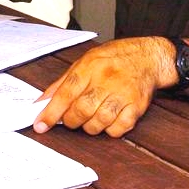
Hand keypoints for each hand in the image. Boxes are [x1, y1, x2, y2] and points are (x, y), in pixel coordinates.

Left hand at [34, 37, 174, 137]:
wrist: (148, 58)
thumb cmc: (113, 59)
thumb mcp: (85, 61)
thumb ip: (63, 82)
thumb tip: (42, 102)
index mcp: (90, 66)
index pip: (66, 92)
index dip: (51, 112)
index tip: (40, 125)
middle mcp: (107, 79)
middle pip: (82, 110)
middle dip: (71, 121)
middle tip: (71, 120)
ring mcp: (123, 93)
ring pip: (99, 122)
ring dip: (90, 127)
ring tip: (90, 119)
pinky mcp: (137, 106)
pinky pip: (118, 128)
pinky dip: (110, 130)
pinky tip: (108, 121)